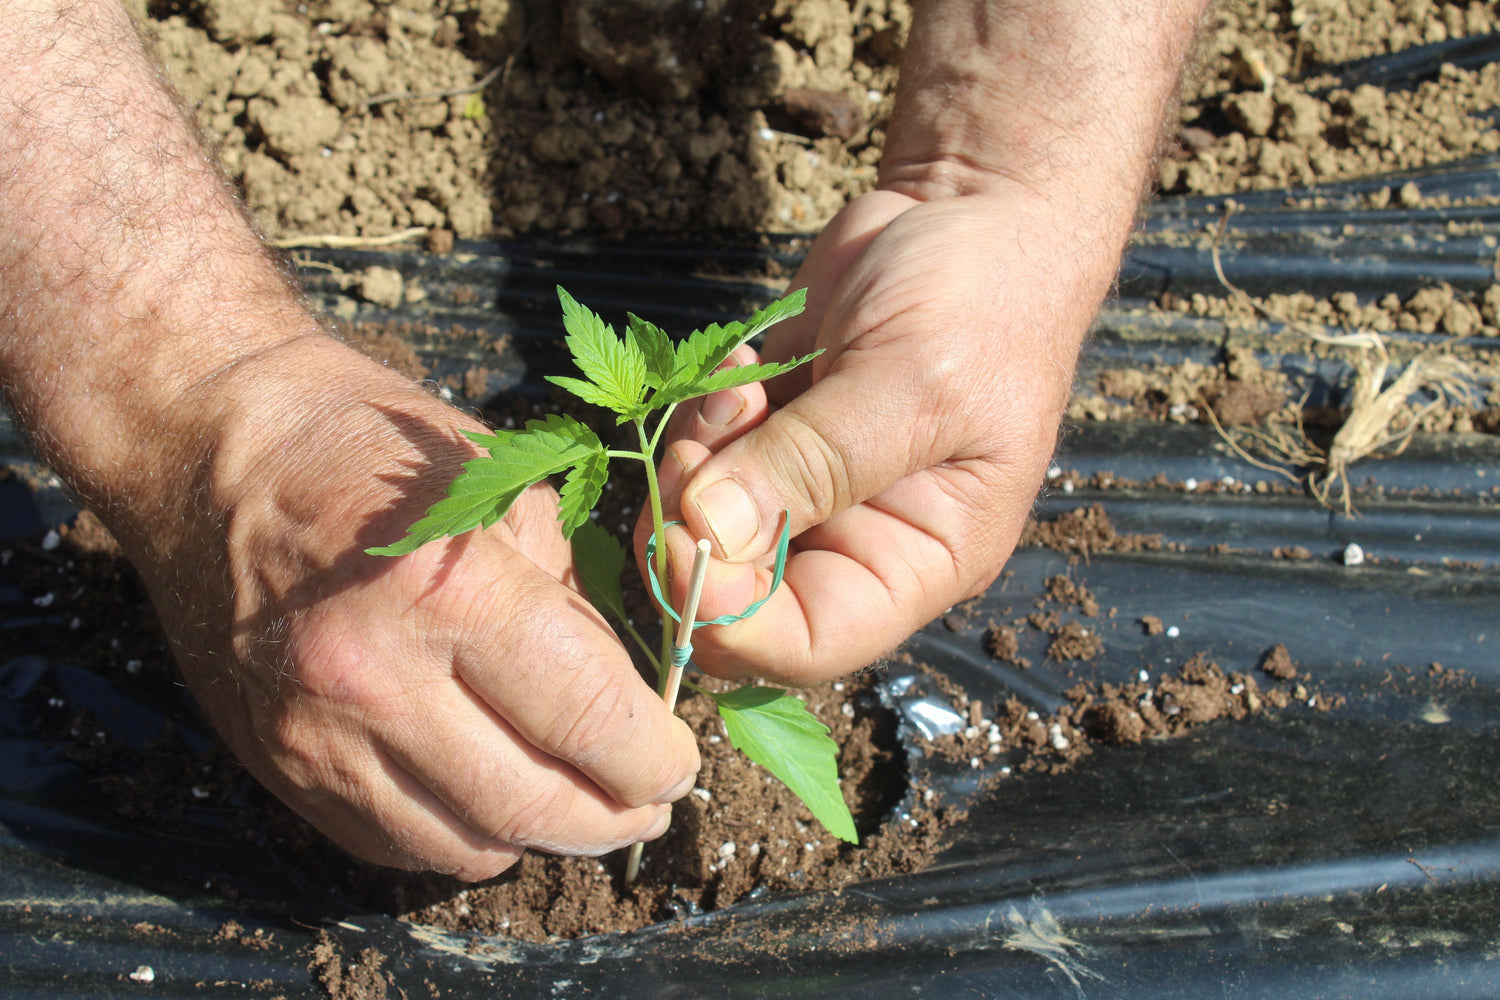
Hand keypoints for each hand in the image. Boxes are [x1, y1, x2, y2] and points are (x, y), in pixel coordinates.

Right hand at [155, 337, 698, 879]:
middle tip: (649, 803)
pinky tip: (490, 795)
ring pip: (468, 847)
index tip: (680, 761)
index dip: (655, 758)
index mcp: (450, 591)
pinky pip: (395, 846)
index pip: (589, 719)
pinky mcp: (279, 765)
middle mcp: (377, 680)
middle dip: (616, 819)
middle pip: (535, 805)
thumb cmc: (369, 447)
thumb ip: (573, 603)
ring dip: (545, 838)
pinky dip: (462, 836)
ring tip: (580, 803)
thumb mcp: (504, 488)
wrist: (211, 449)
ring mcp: (318, 736)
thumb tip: (628, 700)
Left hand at [640, 185, 1117, 683]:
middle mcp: (858, 540)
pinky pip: (702, 459)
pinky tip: (741, 367)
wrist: (972, 208)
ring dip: (696, 459)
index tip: (683, 541)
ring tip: (738, 387)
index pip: (809, 643)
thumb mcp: (910, 382)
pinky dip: (699, 420)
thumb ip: (813, 462)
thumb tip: (708, 534)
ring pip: (704, 524)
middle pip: (738, 594)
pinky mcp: (771, 435)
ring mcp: (807, 488)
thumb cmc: (983, 300)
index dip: (731, 618)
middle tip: (697, 448)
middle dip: (696, 528)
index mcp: (918, 559)